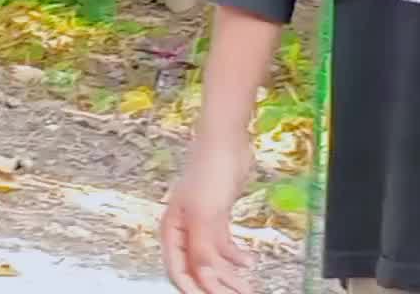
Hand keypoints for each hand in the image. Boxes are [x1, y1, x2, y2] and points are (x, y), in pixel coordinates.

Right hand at [161, 133, 252, 293]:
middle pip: (197, 268)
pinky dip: (235, 255)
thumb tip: (203, 277)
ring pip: (213, 259)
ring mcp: (202, 223)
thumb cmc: (209, 170)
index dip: (193, 289)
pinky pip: (224, 245)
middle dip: (215, 285)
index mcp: (172, 230)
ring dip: (228, 274)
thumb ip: (201, 248)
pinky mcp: (218, 216)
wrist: (226, 140)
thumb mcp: (205, 214)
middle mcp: (184, 230)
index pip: (178, 270)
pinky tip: (248, 262)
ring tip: (246, 286)